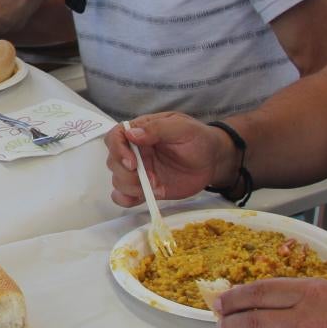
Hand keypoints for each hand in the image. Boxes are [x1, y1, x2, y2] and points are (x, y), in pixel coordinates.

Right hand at [104, 113, 230, 206]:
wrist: (212, 161)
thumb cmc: (198, 139)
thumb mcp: (182, 127)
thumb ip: (157, 129)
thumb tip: (132, 134)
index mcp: (141, 132)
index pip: (115, 137)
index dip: (117, 150)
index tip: (132, 163)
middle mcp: (135, 151)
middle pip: (113, 162)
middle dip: (126, 173)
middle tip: (150, 177)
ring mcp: (140, 171)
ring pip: (118, 181)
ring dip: (131, 187)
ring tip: (154, 185)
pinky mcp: (146, 188)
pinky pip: (124, 197)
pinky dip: (126, 199)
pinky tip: (143, 196)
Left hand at [217, 280, 326, 327]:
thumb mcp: (322, 289)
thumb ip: (287, 292)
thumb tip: (245, 298)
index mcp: (308, 295)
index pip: (258, 293)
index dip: (233, 298)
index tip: (221, 303)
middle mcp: (306, 322)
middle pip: (252, 322)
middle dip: (229, 324)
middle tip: (224, 325)